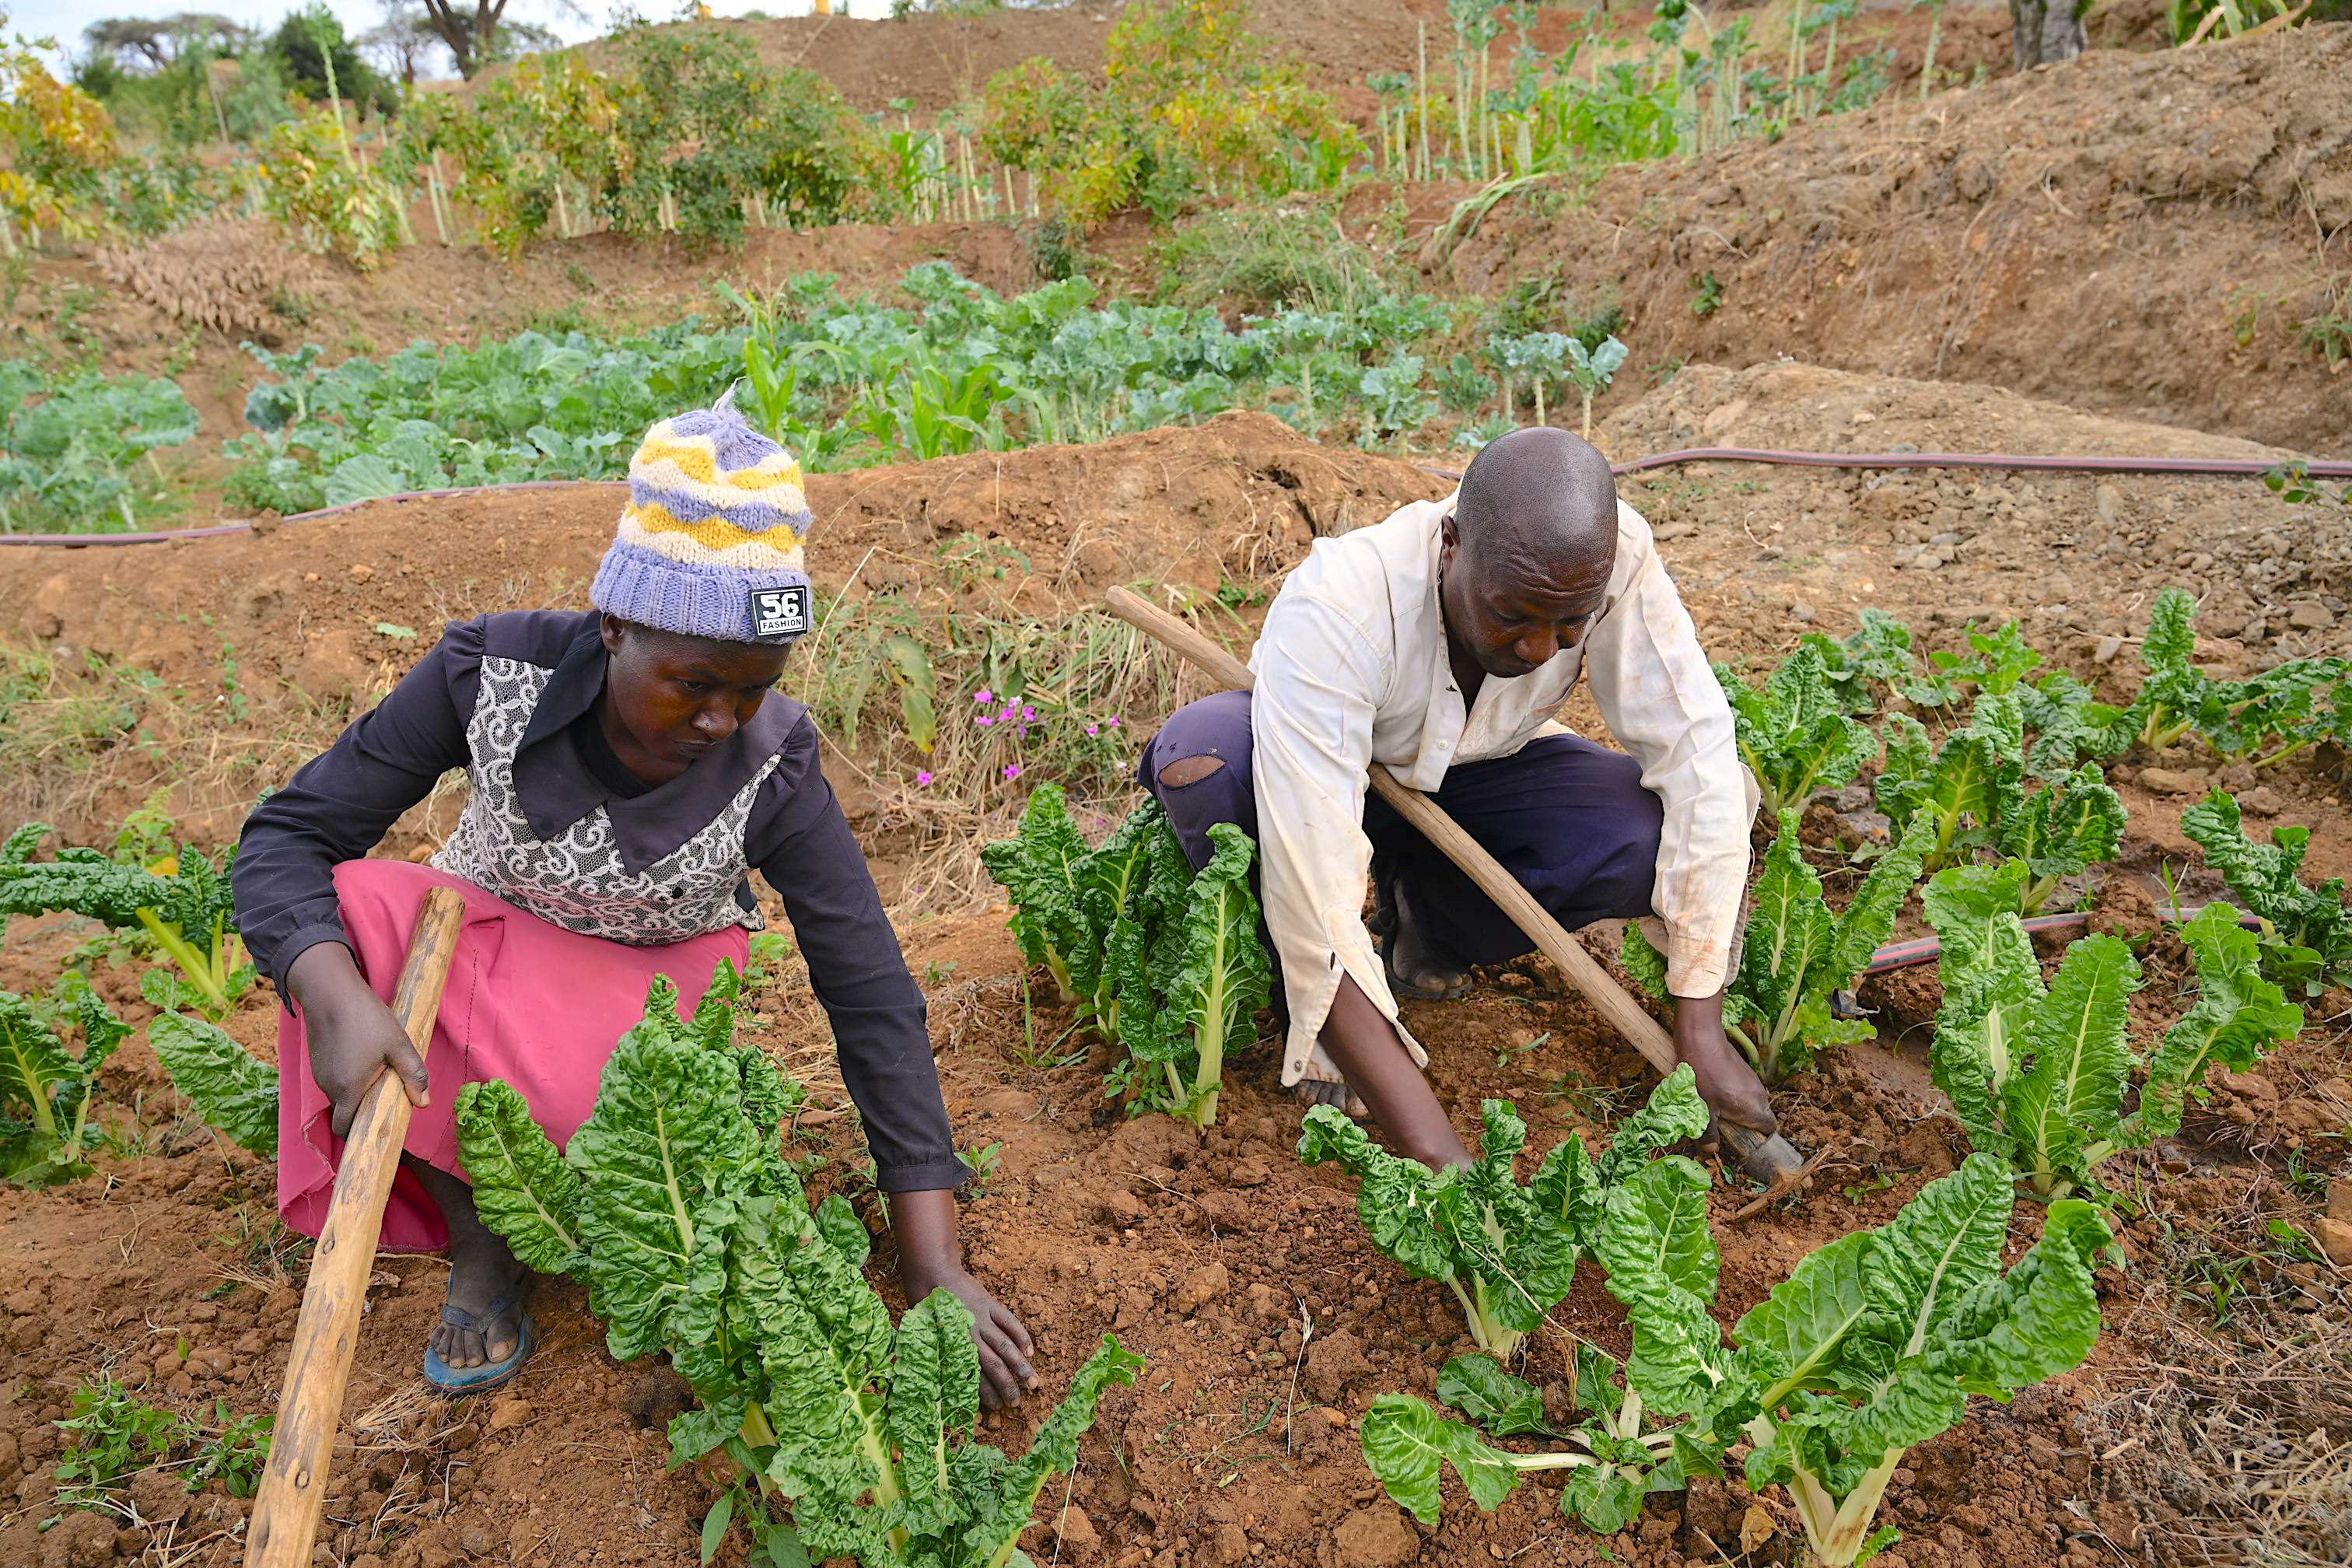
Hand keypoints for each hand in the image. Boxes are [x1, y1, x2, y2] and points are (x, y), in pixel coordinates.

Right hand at [288, 942, 429, 1138]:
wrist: (330, 991)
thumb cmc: (366, 1018)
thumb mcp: (398, 1044)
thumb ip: (413, 1074)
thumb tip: (424, 1103)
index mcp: (347, 1089)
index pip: (345, 1128)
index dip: (360, 1133)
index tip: (380, 1126)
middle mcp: (328, 1086)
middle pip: (345, 1111)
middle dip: (365, 1109)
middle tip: (388, 1091)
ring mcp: (319, 1074)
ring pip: (340, 1094)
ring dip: (357, 1090)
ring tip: (378, 1068)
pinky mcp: (317, 1061)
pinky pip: (334, 1079)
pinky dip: (348, 1077)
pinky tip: (363, 1056)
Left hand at [913, 1264, 1037, 1409]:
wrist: (932, 1273)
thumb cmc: (925, 1307)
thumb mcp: (925, 1334)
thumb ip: (938, 1354)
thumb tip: (942, 1381)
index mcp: (953, 1346)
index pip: (974, 1376)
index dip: (987, 1393)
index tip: (996, 1407)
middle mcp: (970, 1335)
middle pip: (995, 1365)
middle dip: (1008, 1386)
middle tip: (1017, 1403)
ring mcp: (983, 1319)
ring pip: (1006, 1346)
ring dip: (1021, 1366)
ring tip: (1033, 1383)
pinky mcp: (990, 1304)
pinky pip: (1009, 1322)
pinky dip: (1021, 1336)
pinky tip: (1029, 1350)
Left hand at [1671, 989, 1776, 1135]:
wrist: (1702, 1038)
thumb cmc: (1703, 1075)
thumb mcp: (1702, 1109)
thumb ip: (1708, 1133)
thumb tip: (1712, 1152)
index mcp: (1755, 1109)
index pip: (1769, 1130)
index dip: (1758, 1137)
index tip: (1741, 1138)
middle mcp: (1760, 1095)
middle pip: (1759, 1117)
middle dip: (1743, 1124)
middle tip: (1722, 1124)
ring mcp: (1753, 1081)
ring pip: (1750, 1103)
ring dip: (1736, 1108)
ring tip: (1714, 1106)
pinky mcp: (1745, 1071)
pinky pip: (1744, 1090)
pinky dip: (1732, 1095)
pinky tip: (1712, 1089)